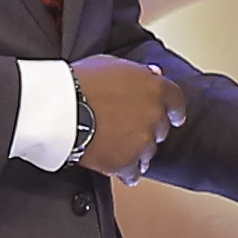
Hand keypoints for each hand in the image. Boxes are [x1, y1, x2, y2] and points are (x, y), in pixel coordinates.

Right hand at [71, 56, 174, 174]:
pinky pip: (133, 173)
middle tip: (128, 128)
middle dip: (147, 129)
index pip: (176, 102)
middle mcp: (154, 116)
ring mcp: (142, 142)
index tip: (174, 117)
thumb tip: (153, 74)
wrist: (61, 109)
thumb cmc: (80, 82)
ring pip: (148, 152)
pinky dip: (125, 171)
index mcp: (154, 88)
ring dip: (136, 150)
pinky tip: (114, 166)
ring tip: (115, 146)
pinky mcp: (126, 163)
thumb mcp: (111, 64)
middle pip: (160, 129)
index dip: (174, 111)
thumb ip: (137, 72)